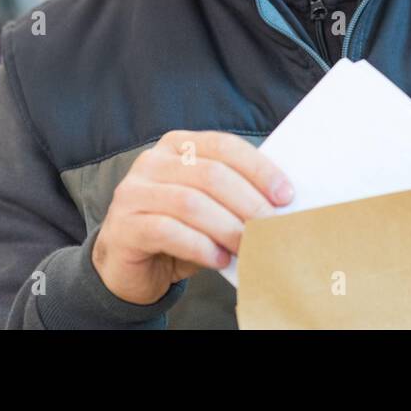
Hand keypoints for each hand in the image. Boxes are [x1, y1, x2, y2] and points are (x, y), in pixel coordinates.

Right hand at [92, 130, 294, 304]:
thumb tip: (281, 204)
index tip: (286, 195)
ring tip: (248, 246)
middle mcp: (152, 161)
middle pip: (211, 175)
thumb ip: (236, 195)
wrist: (130, 265)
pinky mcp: (123, 226)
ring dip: (227, 227)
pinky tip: (219, 259)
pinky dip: (200, 246)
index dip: (259, 169)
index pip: (225, 146)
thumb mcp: (210, 205)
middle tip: (272, 227)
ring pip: (190, 203)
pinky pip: (168, 232)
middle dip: (248, 203)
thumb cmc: (180, 230)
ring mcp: (134, 192)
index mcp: (178, 145)